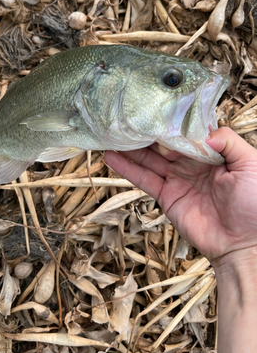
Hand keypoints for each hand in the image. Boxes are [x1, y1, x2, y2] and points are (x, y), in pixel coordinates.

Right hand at [105, 127, 256, 262]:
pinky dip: (126, 168)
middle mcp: (191, 163)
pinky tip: (111, 156)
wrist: (245, 245)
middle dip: (145, 131)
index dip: (169, 121)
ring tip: (109, 132)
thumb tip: (201, 132)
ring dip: (130, 147)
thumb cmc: (255, 205)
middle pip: (163, 143)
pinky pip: (144, 179)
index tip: (152, 108)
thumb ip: (229, 142)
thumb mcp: (251, 165)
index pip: (185, 132)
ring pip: (149, 158)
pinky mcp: (166, 196)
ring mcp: (177, 179)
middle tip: (124, 117)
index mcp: (211, 152)